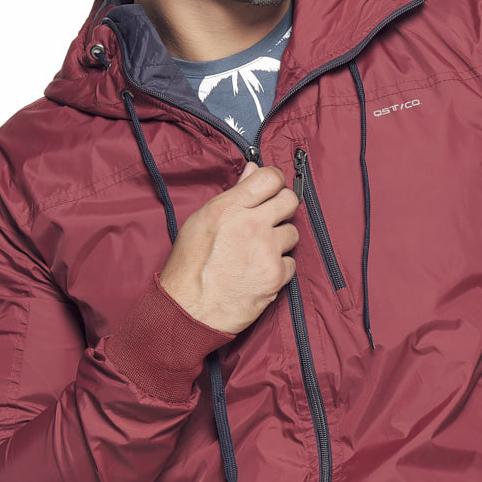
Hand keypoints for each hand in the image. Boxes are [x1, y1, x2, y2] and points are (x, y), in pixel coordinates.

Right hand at [159, 162, 299, 334]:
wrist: (188, 311)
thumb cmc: (188, 267)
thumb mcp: (200, 222)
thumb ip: (233, 195)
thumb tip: (253, 171)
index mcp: (228, 208)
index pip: (270, 177)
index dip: (273, 182)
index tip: (270, 190)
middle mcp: (251, 225)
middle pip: (290, 200)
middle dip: (282, 207)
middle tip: (270, 219)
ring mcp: (267, 251)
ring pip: (293, 232)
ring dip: (280, 240)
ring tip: (259, 251)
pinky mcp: (276, 275)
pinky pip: (291, 262)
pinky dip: (280, 267)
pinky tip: (260, 271)